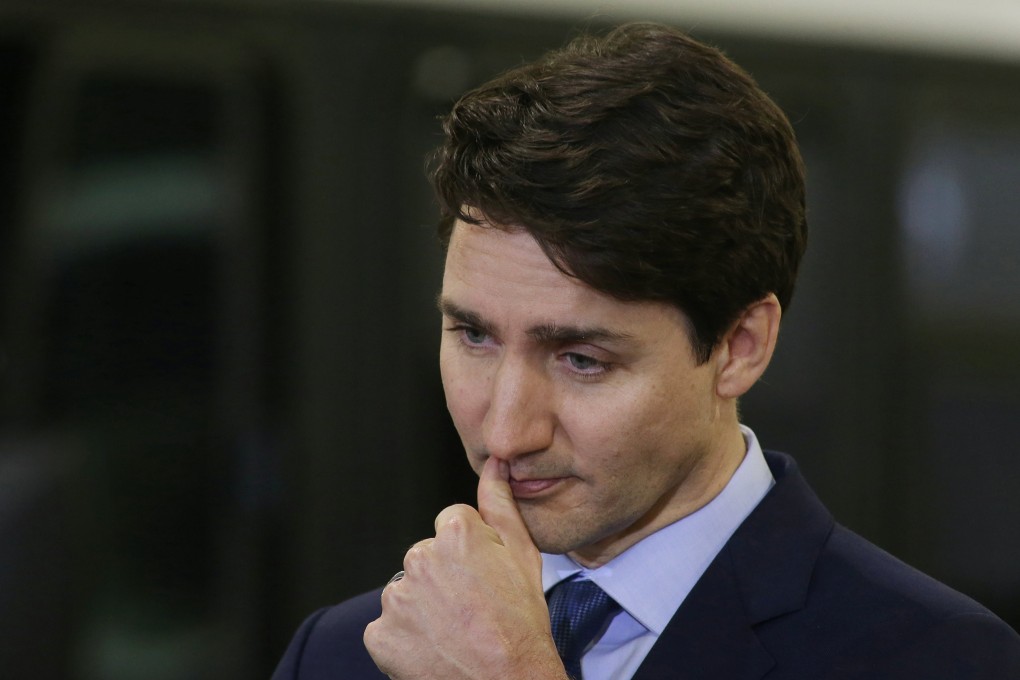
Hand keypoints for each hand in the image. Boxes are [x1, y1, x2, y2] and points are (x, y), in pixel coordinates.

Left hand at [364, 457, 566, 678]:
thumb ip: (500, 504)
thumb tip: (495, 465)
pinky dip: (406, 638)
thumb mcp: (523, 557)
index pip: (451, 525)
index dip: (471, 552)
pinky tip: (433, 648)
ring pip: (407, 591)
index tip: (484, 578)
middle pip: (427, 557)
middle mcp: (420, 558)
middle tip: (472, 608)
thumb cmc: (521, 625)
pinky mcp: (380, 634)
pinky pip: (388, 627)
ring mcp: (397, 598)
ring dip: (424, 607)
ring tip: (455, 631)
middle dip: (444, 577)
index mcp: (455, 534)